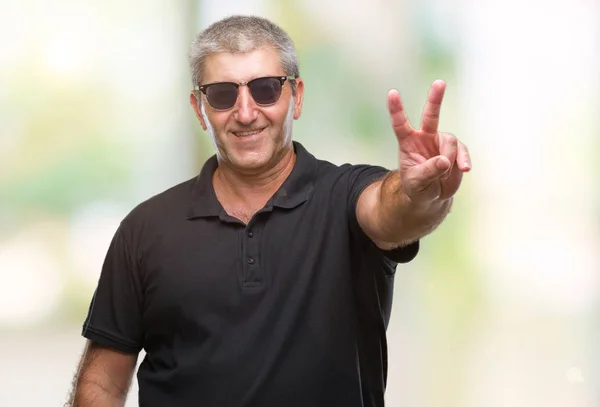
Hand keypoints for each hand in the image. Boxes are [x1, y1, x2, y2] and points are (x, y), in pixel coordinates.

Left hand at [388, 79, 470, 202]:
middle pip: (430, 115)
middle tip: (440, 82)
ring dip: (449, 158)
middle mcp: (425, 138)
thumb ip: (428, 171)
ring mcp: (441, 143)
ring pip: (450, 141)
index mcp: (408, 143)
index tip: (392, 93)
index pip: (400, 124)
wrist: (431, 197)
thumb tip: (444, 160)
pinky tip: (465, 169)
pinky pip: (462, 152)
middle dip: (435, 99)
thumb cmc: (417, 188)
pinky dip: (463, 160)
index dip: (396, 109)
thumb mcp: (416, 183)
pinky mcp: (456, 151)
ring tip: (443, 174)